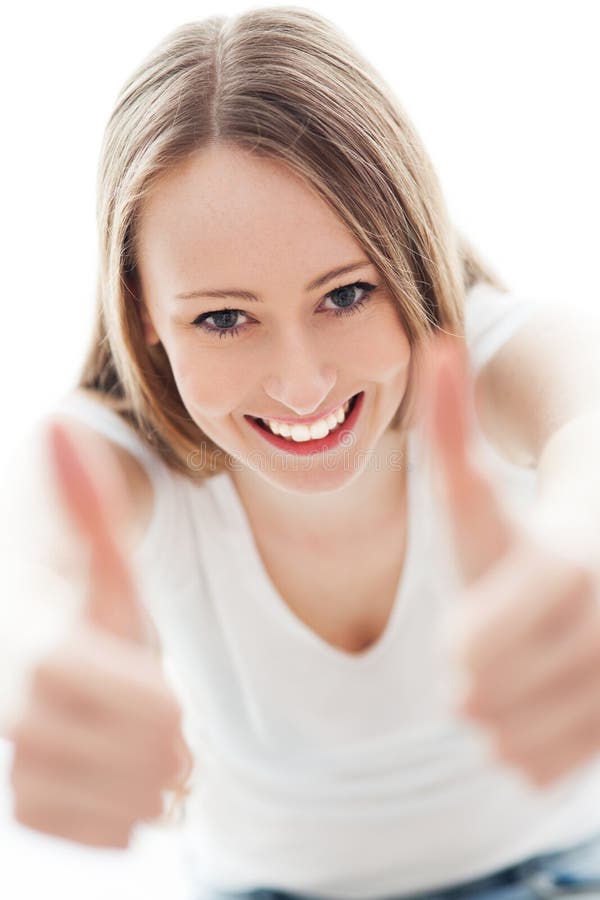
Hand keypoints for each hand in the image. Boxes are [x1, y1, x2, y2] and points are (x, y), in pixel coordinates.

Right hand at [8, 422, 186, 847]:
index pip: (68, 678)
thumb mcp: (103, 562)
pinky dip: (132, 817)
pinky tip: (129, 779)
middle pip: (109, 753)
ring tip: (154, 750)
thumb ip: (85, 505)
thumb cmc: (92, 609)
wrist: (61, 672)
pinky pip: (100, 838)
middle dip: (162, 745)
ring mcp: (15, 769)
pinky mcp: (30, 812)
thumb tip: (59, 423)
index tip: (173, 697)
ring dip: (154, 783)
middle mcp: (10, 712)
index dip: (135, 694)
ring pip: (112, 808)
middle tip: (174, 726)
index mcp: (29, 644)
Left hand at [421, 335, 599, 787]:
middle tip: (489, 648)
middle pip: (488, 699)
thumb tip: (435, 348)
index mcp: (569, 563)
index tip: (458, 643)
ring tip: (519, 670)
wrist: (591, 579)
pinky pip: (538, 772)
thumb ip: (452, 427)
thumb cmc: (519, 537)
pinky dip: (528, 747)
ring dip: (498, 715)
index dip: (475, 640)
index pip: (500, 631)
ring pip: (513, 745)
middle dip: (472, 680)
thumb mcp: (476, 496)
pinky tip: (547, 701)